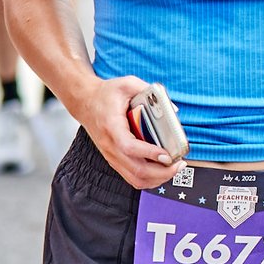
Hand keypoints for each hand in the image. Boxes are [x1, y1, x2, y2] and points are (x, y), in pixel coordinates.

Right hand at [81, 75, 186, 190]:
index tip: (167, 154)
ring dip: (157, 179)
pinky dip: (149, 179)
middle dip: (161, 172)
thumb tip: (173, 109)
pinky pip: (132, 178)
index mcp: (111, 125)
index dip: (149, 153)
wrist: (85, 101)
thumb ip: (149, 91)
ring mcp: (111, 155)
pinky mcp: (114, 160)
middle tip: (178, 163)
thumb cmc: (105, 94)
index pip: (129, 147)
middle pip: (136, 170)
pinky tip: (161, 171)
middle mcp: (110, 145)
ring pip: (135, 179)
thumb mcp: (127, 84)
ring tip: (173, 169)